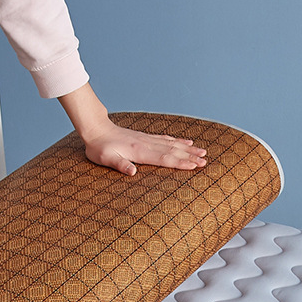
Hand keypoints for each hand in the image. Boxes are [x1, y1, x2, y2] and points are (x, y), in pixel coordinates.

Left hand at [58, 83, 206, 175]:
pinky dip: (178, 141)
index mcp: (139, 151)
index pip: (164, 158)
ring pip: (172, 144)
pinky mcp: (146, 138)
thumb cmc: (99, 147)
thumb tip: (132, 172)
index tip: (194, 165)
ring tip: (203, 151)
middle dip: (190, 156)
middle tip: (205, 161)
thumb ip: (120, 165)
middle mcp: (147, 144)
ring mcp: (148, 140)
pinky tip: (186, 142)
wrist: (96, 129)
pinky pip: (166, 139)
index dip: (179, 162)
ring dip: (188, 149)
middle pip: (172, 151)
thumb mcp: (106, 159)